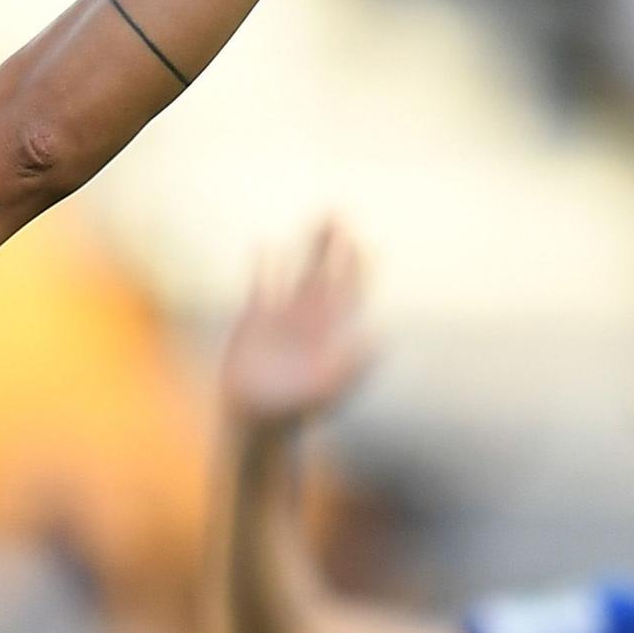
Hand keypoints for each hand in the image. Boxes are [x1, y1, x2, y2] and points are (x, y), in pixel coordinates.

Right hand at [221, 219, 372, 438]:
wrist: (255, 419)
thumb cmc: (294, 411)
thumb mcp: (326, 391)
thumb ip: (351, 366)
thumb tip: (378, 339)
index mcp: (330, 333)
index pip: (348, 293)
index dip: (358, 267)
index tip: (366, 243)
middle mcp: (310, 319)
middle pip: (326, 274)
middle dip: (335, 245)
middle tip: (342, 213)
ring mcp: (283, 317)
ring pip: (299, 273)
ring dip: (309, 247)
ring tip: (319, 218)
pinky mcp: (255, 319)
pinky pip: (262, 285)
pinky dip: (265, 266)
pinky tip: (264, 245)